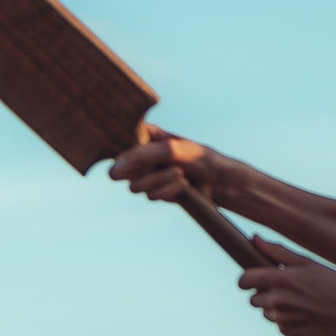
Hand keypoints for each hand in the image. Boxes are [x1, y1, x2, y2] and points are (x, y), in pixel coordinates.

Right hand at [108, 127, 244, 205]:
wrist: (219, 180)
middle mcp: (142, 158)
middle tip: (159, 167)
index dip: (121, 157)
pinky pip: (150, 196)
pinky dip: (167, 191)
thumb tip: (116, 168)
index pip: (117, 148)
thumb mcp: (170, 150)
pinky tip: (183, 184)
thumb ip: (141, 156)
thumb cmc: (198, 158)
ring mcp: (147, 176)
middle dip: (142, 172)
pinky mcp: (156, 192)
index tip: (139, 159)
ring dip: (159, 181)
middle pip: (117, 173)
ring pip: (135, 187)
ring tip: (180, 174)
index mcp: (144, 139)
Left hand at [238, 239, 335, 335]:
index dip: (248, 278)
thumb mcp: (309, 263)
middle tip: (287, 288)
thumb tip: (254, 239)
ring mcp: (279, 318)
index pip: (242, 280)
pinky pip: (277, 324)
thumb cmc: (335, 285)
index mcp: (278, 279)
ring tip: (299, 300)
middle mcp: (275, 300)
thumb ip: (278, 252)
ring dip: (275, 306)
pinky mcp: (286, 331)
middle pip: (252, 298)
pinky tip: (304, 313)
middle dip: (264, 292)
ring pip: (264, 311)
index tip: (256, 277)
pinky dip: (286, 319)